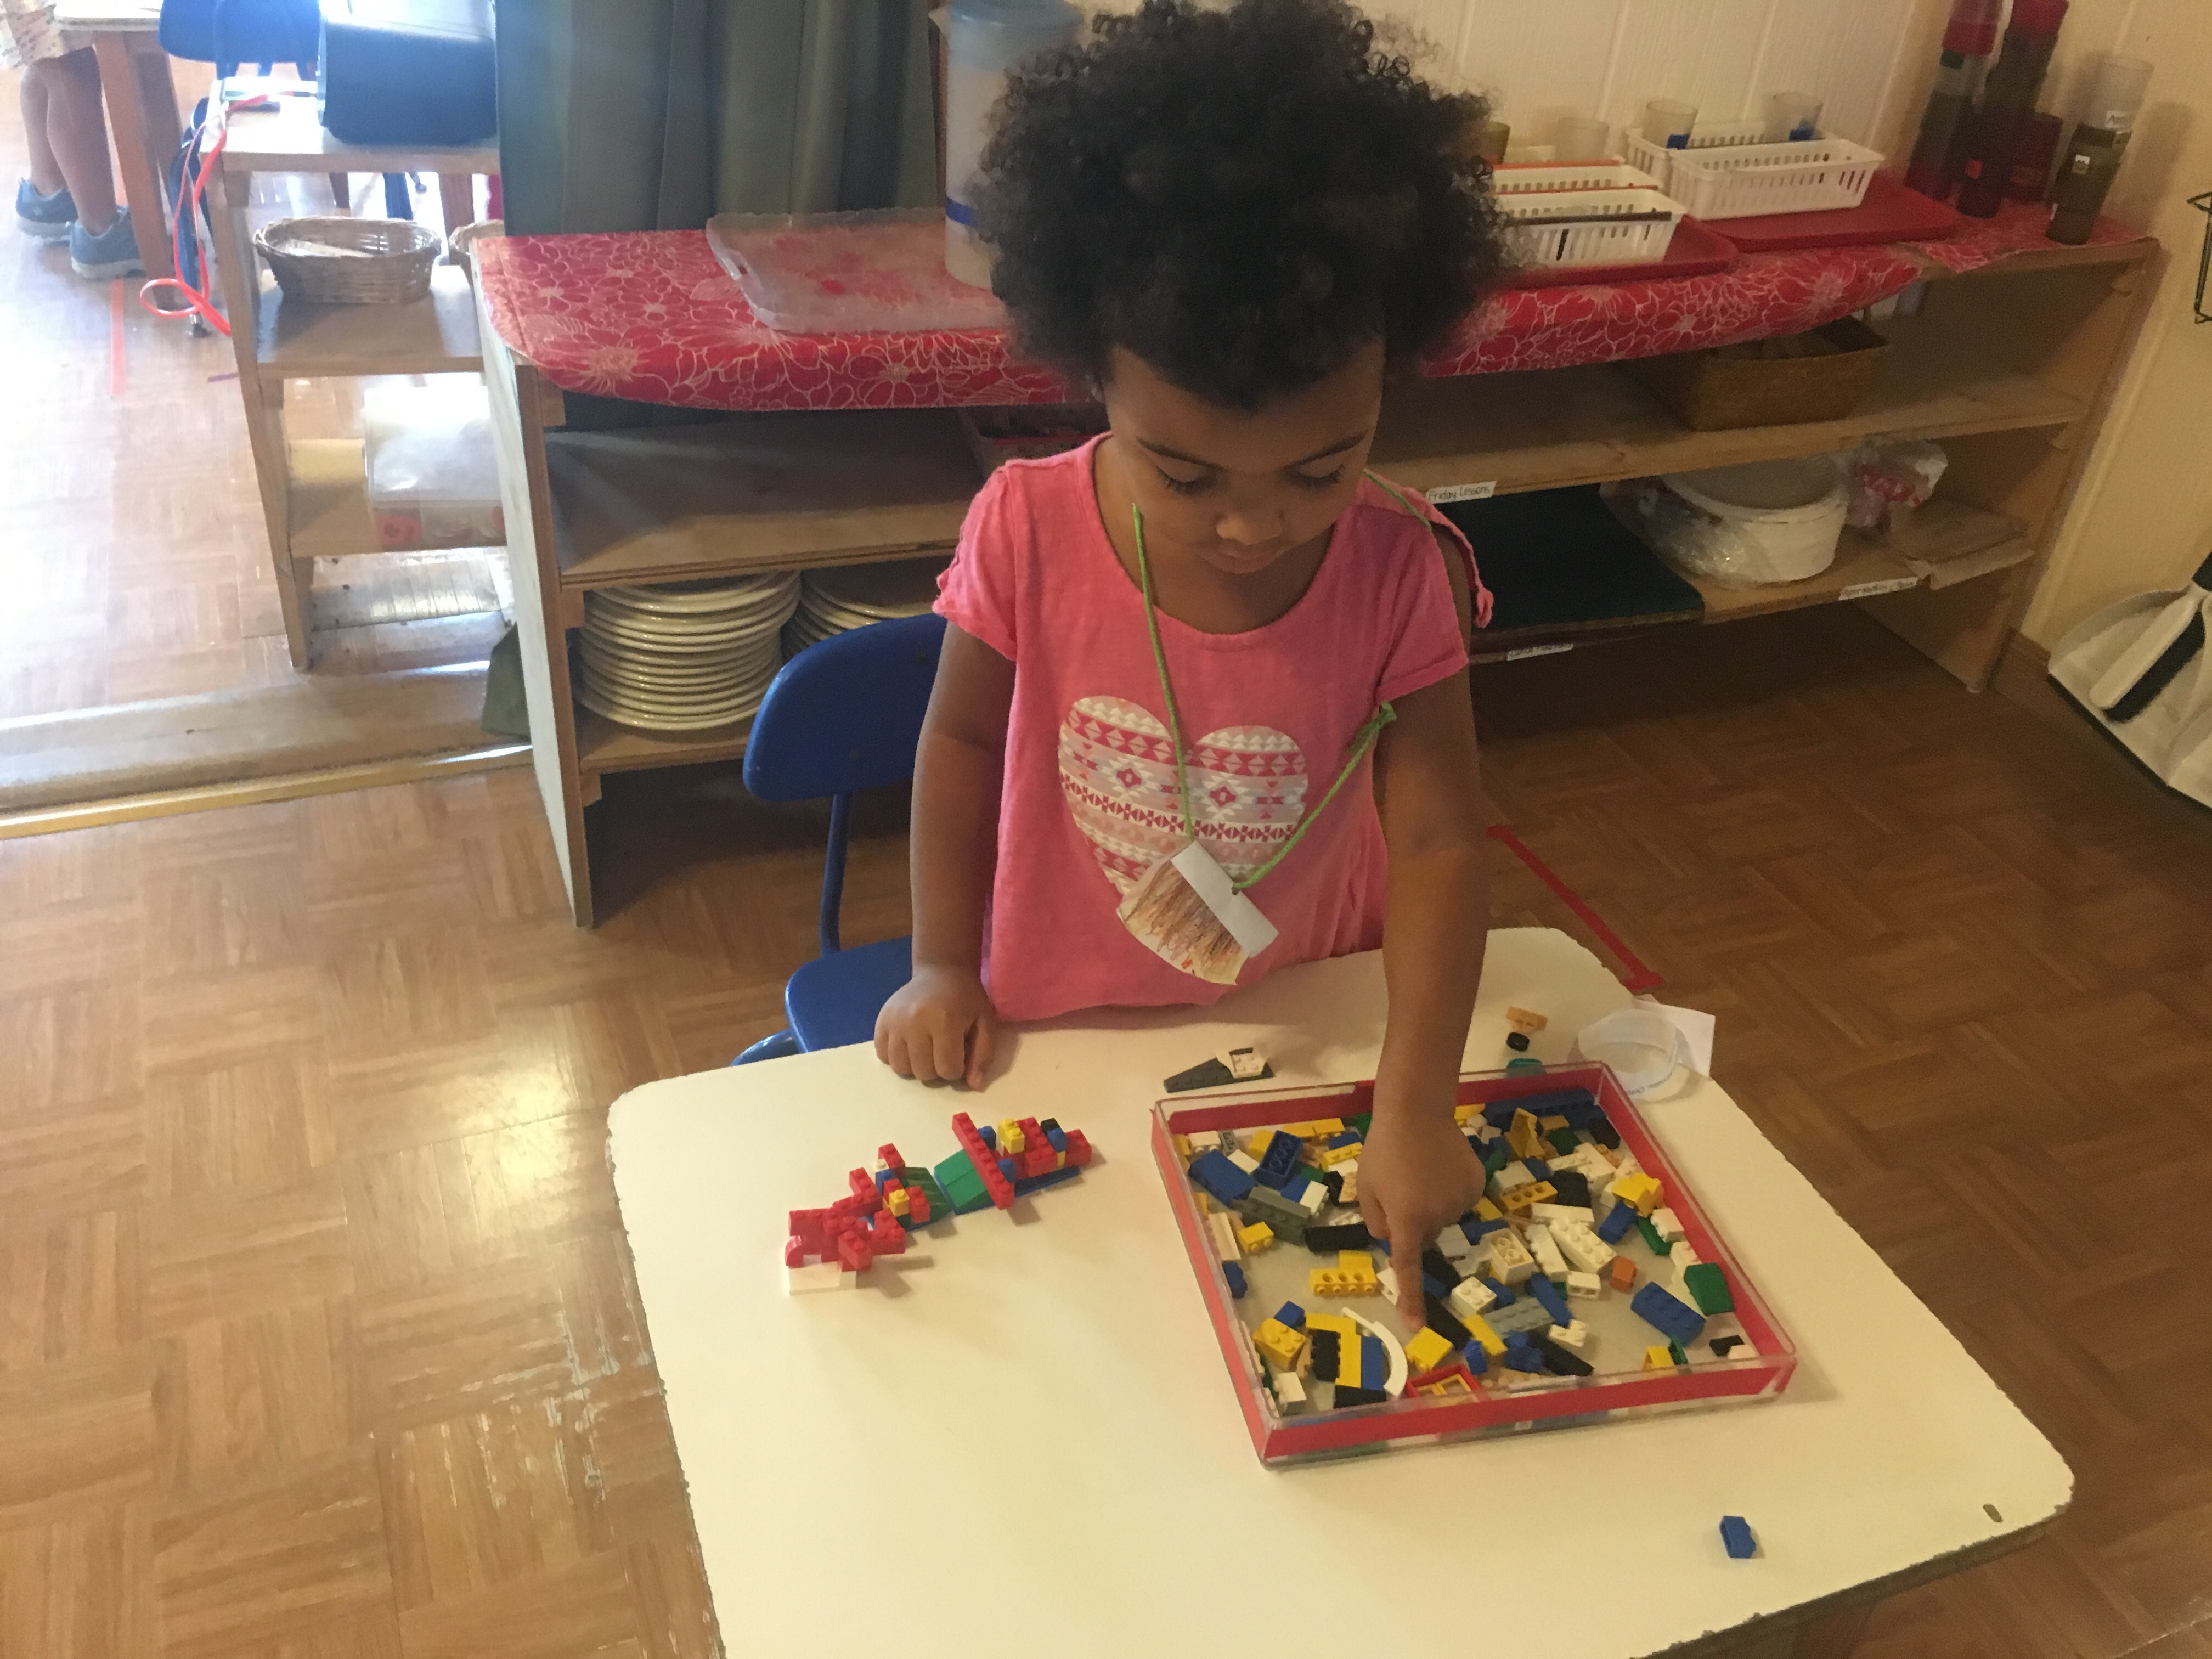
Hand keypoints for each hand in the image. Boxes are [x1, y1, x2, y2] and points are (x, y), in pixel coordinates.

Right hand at [875, 964, 997, 1089]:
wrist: (941, 971)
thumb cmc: (966, 998)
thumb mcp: (985, 1023)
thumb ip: (983, 1055)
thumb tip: (973, 1085)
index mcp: (945, 1021)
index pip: (947, 1070)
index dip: (957, 1068)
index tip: (959, 1053)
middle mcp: (915, 1022)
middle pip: (923, 1073)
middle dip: (936, 1069)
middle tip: (942, 1050)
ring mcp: (895, 1021)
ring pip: (900, 1068)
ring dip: (915, 1066)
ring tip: (925, 1049)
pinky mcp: (881, 1020)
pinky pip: (883, 1055)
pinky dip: (895, 1057)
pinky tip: (909, 1044)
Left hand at [1357, 1087, 1487, 1335]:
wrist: (1416, 1110)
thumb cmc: (1383, 1148)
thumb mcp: (1366, 1187)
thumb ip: (1376, 1221)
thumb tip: (1393, 1240)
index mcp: (1406, 1219)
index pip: (1407, 1267)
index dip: (1411, 1298)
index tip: (1415, 1326)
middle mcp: (1437, 1216)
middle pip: (1424, 1234)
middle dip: (1413, 1219)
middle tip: (1401, 1184)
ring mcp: (1460, 1201)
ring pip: (1442, 1216)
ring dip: (1431, 1202)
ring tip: (1420, 1168)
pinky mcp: (1475, 1186)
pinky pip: (1458, 1199)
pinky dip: (1450, 1189)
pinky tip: (1441, 1165)